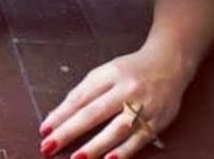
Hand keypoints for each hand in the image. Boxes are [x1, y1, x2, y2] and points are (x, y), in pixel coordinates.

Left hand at [37, 46, 185, 157]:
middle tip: (49, 146)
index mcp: (108, 74)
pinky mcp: (157, 121)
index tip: (44, 130)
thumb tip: (61, 116)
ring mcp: (143, 106)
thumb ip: (86, 92)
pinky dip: (123, 151)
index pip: (79, 97)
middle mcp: (125, 89)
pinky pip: (138, 139)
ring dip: (95, 146)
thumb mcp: (105, 73)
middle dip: (69, 131)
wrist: (169, 64)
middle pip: (93, 112)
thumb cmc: (129, 71)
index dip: (60, 114)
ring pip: (116, 128)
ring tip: (77, 158)